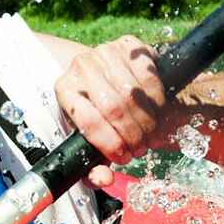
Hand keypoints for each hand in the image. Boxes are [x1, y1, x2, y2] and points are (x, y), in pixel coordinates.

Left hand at [55, 35, 172, 186]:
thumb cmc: (97, 113)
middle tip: (142, 148)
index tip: (124, 157)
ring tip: (151, 134)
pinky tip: (158, 111)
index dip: (110, 145)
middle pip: (114, 108)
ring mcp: (105, 51)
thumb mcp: (89, 139)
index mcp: (65, 89)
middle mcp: (81, 66)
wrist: (106, 75)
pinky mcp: (129, 44)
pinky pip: (149, 74)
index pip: (89, 122)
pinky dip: (158, 99)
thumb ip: (93, 165)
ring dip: (148, 121)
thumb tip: (104, 179)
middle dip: (133, 135)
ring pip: (134, 93)